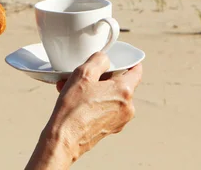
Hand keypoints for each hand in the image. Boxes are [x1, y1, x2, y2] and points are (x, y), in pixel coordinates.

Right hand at [26, 53, 142, 168]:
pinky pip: (106, 108)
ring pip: (110, 96)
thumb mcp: (83, 74)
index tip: (120, 60)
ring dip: (94, 89)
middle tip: (84, 75)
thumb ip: (98, 60)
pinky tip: (76, 101)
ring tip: (73, 89)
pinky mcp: (110, 128)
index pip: (136, 70)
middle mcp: (127, 106)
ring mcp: (120, 119)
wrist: (64, 139)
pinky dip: (94, 102)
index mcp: (124, 91)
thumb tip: (105, 59)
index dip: (128, 62)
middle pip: (120, 83)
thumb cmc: (73, 109)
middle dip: (101, 77)